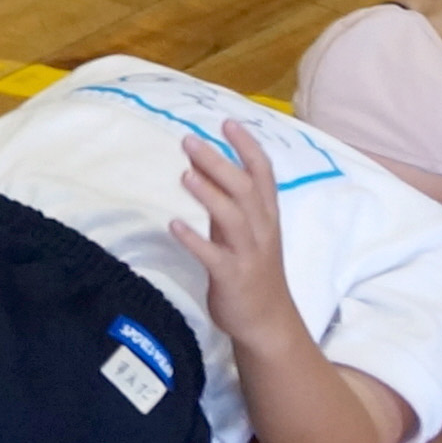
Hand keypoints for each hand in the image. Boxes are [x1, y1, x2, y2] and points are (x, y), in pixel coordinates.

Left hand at [171, 127, 306, 353]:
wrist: (268, 320)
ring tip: (185, 175)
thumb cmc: (253, 268)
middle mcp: (262, 230)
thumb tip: (205, 162)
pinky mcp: (233, 277)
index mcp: (267, 216)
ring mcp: (249, 254)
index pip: (263, 174)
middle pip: (245, 190)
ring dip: (210, 195)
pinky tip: (174, 225)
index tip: (227, 122)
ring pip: (234, 219)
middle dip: (219, 163)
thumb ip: (229, 199)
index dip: (247, 147)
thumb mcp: (247, 230)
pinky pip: (214, 257)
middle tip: (189, 140)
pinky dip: (195, 240)